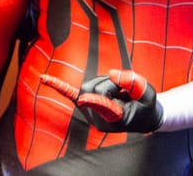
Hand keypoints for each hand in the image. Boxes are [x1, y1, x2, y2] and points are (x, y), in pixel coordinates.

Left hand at [40, 69, 162, 133]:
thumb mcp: (148, 93)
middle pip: (96, 88)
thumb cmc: (146, 105)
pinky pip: (70, 94)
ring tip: (118, 92)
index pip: (104, 107)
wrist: (143, 116)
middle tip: (124, 91)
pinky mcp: (86, 104)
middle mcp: (97, 118)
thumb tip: (111, 73)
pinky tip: (44, 79)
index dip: (95, 101)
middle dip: (110, 83)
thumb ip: (134, 83)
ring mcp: (89, 111)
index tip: (83, 99)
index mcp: (115, 119)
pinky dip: (59, 86)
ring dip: (103, 82)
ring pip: (89, 85)